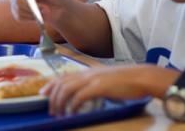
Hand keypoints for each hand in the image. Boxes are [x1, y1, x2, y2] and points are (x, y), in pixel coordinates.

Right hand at [4, 0, 71, 27]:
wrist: (61, 9)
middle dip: (29, 4)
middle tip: (43, 7)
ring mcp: (17, 3)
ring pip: (18, 9)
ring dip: (34, 11)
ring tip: (46, 9)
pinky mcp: (19, 14)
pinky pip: (21, 17)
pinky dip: (32, 17)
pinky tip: (40, 14)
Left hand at [41, 65, 161, 115]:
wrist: (141, 77)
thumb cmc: (127, 81)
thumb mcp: (106, 80)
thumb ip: (94, 84)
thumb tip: (85, 94)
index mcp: (88, 71)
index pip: (63, 76)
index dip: (51, 84)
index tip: (43, 93)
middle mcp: (87, 74)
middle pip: (62, 82)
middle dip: (52, 96)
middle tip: (50, 109)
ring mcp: (93, 79)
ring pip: (67, 89)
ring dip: (60, 102)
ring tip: (58, 113)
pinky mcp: (99, 87)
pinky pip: (80, 96)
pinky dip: (74, 105)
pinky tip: (72, 112)